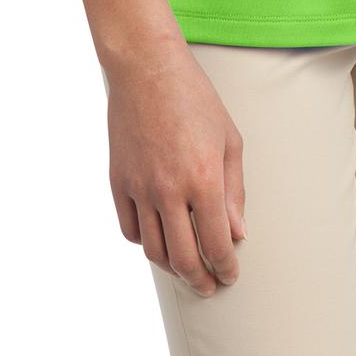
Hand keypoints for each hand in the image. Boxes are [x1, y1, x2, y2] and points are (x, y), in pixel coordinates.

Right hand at [105, 37, 247, 295]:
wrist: (147, 69)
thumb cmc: (195, 98)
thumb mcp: (229, 139)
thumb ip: (234, 191)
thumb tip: (237, 232)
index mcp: (204, 179)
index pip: (216, 244)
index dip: (226, 267)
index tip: (230, 274)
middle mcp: (170, 190)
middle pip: (184, 258)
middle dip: (200, 280)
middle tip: (210, 286)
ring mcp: (140, 187)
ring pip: (154, 250)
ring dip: (172, 268)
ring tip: (186, 270)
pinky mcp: (118, 181)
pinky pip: (130, 229)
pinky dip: (145, 243)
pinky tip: (158, 240)